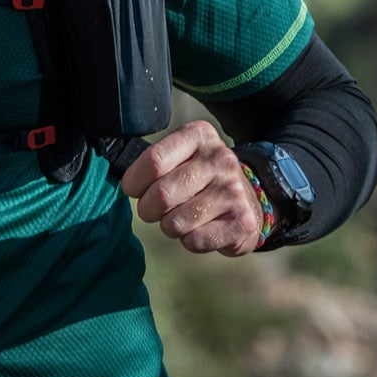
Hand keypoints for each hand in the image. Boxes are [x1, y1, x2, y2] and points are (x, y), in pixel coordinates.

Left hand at [120, 120, 264, 256]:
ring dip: (169, 227)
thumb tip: (127, 184)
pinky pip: (195, 241)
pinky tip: (200, 228)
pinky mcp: (243, 221)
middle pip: (162, 194)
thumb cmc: (199, 178)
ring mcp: (234, 190)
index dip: (134, 182)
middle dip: (147, 209)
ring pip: (176, 222)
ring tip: (178, 218)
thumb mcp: (180, 155)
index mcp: (199, 136)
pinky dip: (189, 241)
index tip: (132, 189)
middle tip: (152, 210)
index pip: (153, 161)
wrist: (248, 200)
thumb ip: (153, 162)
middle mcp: (220, 159)